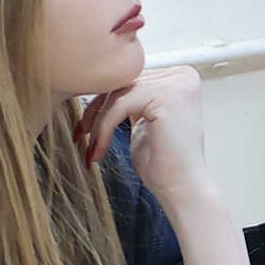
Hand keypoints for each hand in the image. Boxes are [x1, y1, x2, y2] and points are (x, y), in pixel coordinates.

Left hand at [79, 58, 209, 198]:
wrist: (182, 188)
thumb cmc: (164, 163)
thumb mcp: (145, 120)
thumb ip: (133, 101)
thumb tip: (104, 90)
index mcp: (180, 78)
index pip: (131, 79)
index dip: (104, 102)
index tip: (86, 125)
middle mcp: (181, 75)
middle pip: (123, 83)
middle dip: (97, 110)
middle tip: (82, 135)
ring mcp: (176, 84)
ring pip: (119, 94)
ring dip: (98, 122)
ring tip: (92, 146)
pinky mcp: (165, 97)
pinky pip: (120, 105)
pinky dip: (105, 127)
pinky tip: (100, 148)